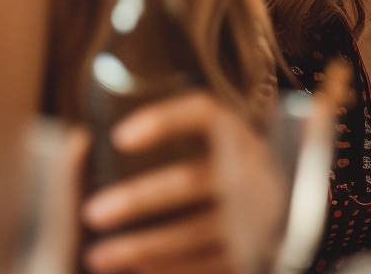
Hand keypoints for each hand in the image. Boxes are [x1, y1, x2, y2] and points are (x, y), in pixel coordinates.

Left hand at [81, 92, 284, 273]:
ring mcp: (257, 213)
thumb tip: (78, 143)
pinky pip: (207, 265)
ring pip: (196, 231)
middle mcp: (252, 167)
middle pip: (194, 178)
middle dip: (141, 197)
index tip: (121, 136)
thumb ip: (159, 144)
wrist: (292, 213)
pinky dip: (168, 269)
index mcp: (238, 131)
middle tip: (94, 212)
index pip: (205, 112)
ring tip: (98, 254)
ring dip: (143, 245)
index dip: (166, 120)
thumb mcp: (212, 146)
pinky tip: (133, 269)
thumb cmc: (229, 173)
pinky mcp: (254, 252)